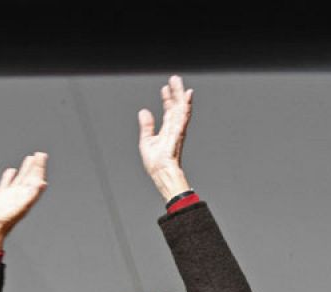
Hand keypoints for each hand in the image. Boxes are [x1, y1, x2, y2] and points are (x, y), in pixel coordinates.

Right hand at [0, 152, 47, 253]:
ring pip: (20, 178)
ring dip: (26, 168)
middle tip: (40, 154)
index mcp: (27, 197)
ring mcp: (11, 195)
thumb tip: (42, 183)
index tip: (42, 157)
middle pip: (31, 177)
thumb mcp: (21, 206)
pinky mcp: (1, 196)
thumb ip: (32, 194)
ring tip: (30, 158)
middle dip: (36, 166)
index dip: (40, 168)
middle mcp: (21, 195)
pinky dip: (9, 176)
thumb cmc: (5, 220)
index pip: (36, 179)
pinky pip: (7, 183)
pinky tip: (11, 171)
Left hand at [138, 75, 192, 201]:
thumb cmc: (156, 164)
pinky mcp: (178, 133)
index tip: (165, 88)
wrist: (161, 174)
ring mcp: (178, 130)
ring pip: (181, 109)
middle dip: (176, 93)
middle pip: (176, 107)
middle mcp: (174, 129)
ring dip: (180, 95)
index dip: (167, 99)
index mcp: (167, 131)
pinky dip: (185, 106)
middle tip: (175, 78)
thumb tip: (143, 111)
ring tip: (178, 82)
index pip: (168, 111)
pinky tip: (186, 97)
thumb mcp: (146, 141)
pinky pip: (183, 117)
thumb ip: (146, 126)